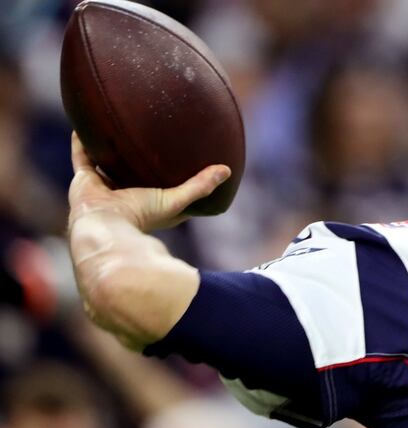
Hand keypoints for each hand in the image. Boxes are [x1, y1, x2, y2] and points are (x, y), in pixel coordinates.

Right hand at [68, 132, 229, 231]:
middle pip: (134, 175)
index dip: (175, 180)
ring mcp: (103, 189)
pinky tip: (85, 123)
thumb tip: (226, 170)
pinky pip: (82, 156)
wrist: (104, 226)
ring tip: (116, 127)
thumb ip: (199, 186)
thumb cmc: (142, 217)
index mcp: (148, 207)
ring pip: (107, 164)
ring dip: (110, 150)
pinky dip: (82, 142)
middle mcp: (125, 197)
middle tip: (150, 138)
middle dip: (139, 161)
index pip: (166, 192)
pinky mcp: (84, 181)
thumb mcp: (176, 200)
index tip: (187, 163)